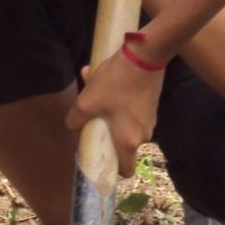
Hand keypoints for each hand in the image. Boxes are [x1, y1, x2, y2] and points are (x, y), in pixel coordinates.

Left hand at [67, 49, 163, 173]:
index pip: (125, 170)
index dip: (112, 169)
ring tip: (93, 88)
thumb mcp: (87, 102)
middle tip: (91, 117)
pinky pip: (131, 111)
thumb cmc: (116, 83)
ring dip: (108, 112)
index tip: (99, 158)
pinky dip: (118, 101)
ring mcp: (150, 119)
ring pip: (124, 124)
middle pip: (121, 144)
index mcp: (129, 141)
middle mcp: (143, 135)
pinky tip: (105, 79)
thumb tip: (73, 126)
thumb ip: (75, 120)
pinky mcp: (151, 104)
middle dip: (105, 132)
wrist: (146, 55)